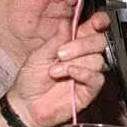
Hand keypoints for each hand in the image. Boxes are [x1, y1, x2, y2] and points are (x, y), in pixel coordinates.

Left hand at [9, 11, 110, 126]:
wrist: (26, 104)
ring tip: (55, 71)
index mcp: (73, 43)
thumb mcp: (39, 55)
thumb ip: (56, 39)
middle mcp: (84, 56)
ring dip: (75, 62)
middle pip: (99, 41)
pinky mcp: (89, 90)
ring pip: (98, 59)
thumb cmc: (31, 79)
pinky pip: (97, 78)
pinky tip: (71, 74)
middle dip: (81, 45)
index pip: (93, 28)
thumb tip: (67, 22)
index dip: (99, 22)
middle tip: (60, 53)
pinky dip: (84, 73)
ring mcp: (88, 73)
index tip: (96, 22)